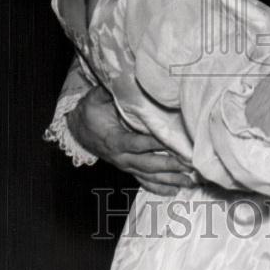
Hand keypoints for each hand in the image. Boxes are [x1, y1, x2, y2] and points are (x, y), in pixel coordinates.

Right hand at [67, 86, 195, 196]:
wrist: (79, 129)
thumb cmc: (91, 112)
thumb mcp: (96, 99)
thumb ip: (110, 92)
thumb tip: (125, 78)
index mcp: (115, 140)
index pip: (138, 143)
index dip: (155, 144)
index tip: (173, 143)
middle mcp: (121, 157)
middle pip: (148, 164)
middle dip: (170, 165)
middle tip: (190, 165)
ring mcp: (125, 165)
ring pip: (149, 175)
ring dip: (170, 179)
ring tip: (190, 181)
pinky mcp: (128, 169)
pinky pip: (144, 181)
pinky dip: (159, 187)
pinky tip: (174, 191)